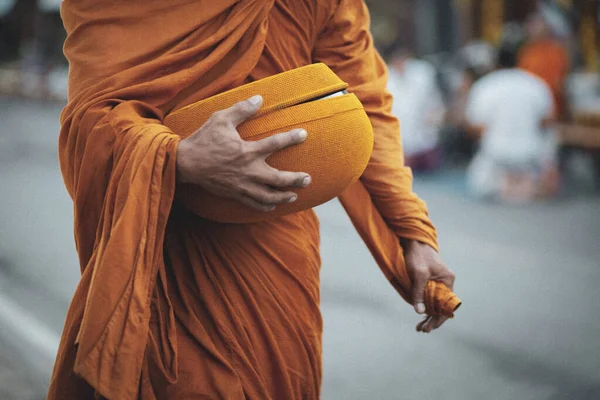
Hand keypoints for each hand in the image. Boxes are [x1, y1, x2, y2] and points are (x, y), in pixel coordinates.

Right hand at [176, 95, 310, 211]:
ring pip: (268, 196)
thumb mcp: (221, 119)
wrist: (186, 163)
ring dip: (284, 197)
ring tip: (294, 196)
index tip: (304, 134)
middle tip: (307, 179)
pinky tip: (273, 206)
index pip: (275, 143)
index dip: (291, 138)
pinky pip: (253, 204)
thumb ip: (242, 109)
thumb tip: (259, 98)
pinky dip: (265, 206)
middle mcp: (248, 170)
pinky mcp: (234, 193)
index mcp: (247, 150)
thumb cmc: (204, 139)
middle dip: (295, 180)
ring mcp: (242, 185)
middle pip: (278, 179)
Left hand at [403, 239, 455, 332]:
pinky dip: (425, 306)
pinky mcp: (430, 281)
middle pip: (441, 306)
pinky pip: (430, 297)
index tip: (430, 328)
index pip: (447, 306)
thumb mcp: (418, 274)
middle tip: (421, 330)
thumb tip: (419, 311)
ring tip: (419, 328)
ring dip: (428, 316)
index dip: (439, 319)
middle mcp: (445, 283)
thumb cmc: (417, 255)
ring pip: (435, 304)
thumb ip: (419, 292)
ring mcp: (438, 283)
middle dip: (432, 320)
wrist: (413, 241)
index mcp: (447, 281)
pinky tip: (420, 315)